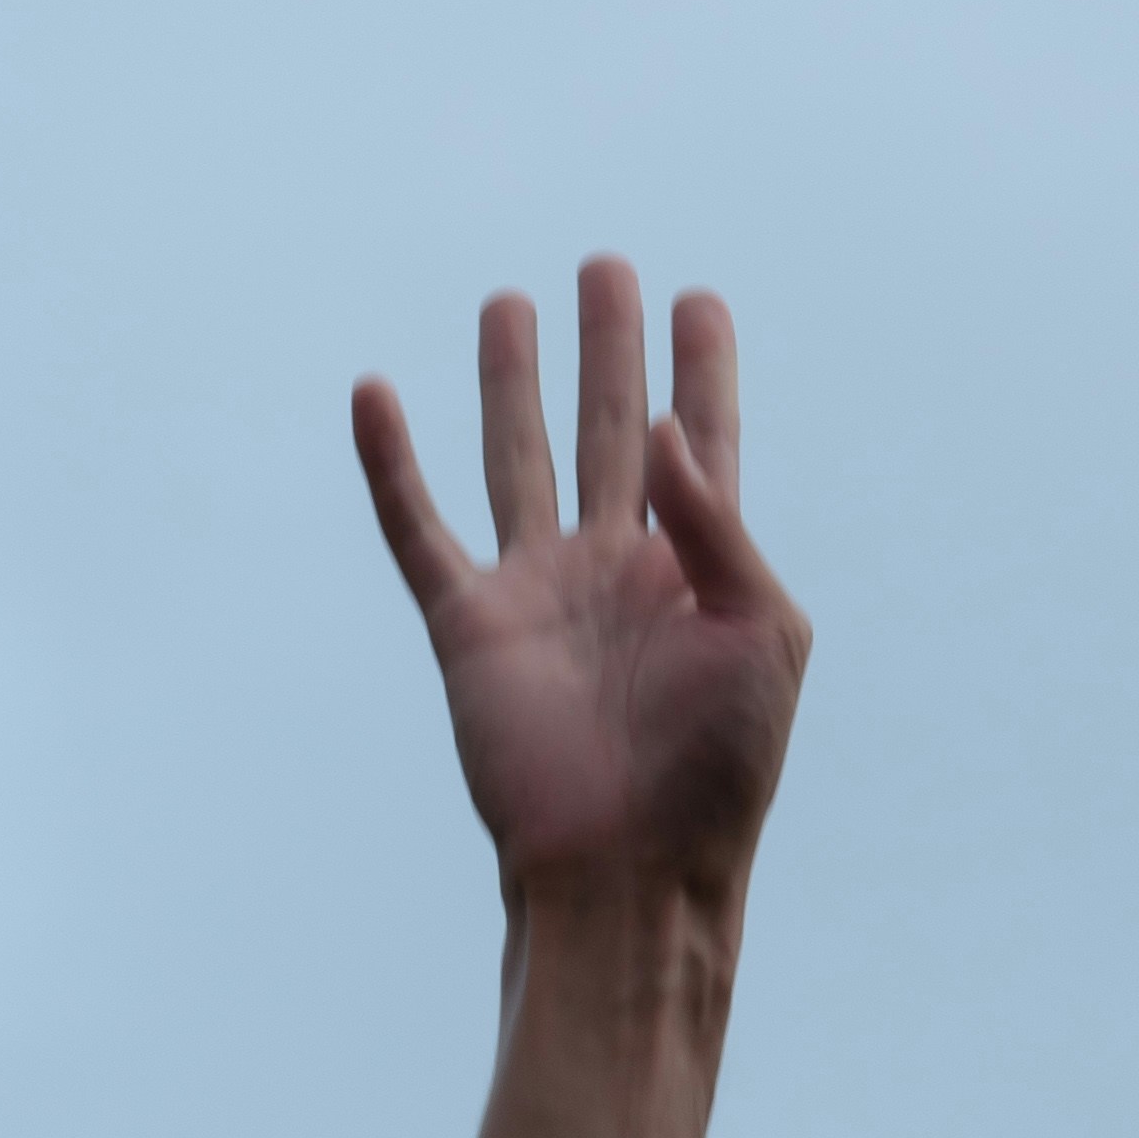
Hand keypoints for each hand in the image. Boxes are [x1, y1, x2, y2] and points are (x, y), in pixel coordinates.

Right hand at [355, 266, 809, 918]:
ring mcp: (538, 592)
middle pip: (607, 429)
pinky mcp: (470, 623)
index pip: (700, 446)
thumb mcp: (763, 632)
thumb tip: (661, 429)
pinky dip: (391, 464)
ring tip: (508, 302)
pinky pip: (419, 528)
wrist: (628, 869)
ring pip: (518, 458)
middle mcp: (613, 568)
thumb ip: (717, 524)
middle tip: (606, 268)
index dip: (702, 370)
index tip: (698, 300)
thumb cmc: (717, 769)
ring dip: (512, 380)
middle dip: (608, 348)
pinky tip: (375, 395)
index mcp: (697, 570)